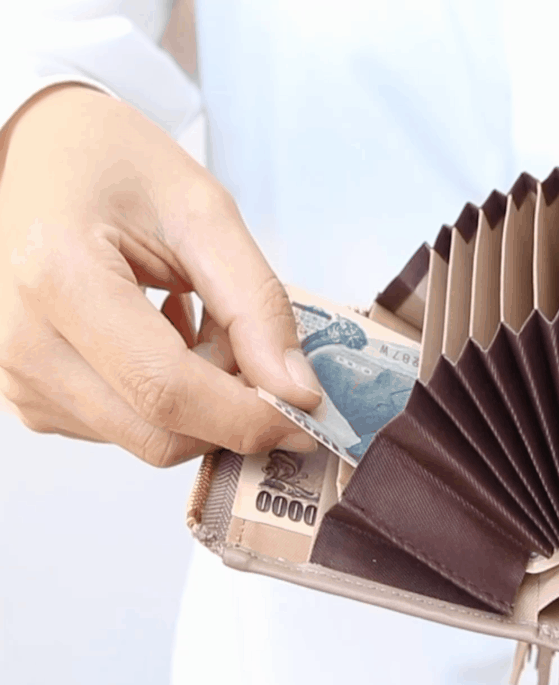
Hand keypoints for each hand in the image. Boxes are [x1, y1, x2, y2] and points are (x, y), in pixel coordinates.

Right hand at [0, 85, 320, 465]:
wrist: (41, 153)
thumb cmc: (115, 165)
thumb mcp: (205, 213)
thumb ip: (257, 305)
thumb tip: (297, 391)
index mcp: (59, 278)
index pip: (167, 391)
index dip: (249, 416)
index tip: (310, 415)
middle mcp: (22, 341)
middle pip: (159, 434)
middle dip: (232, 408)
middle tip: (256, 346)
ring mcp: (18, 376)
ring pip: (148, 438)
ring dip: (204, 399)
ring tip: (202, 320)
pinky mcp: (29, 394)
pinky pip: (126, 427)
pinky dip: (171, 396)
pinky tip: (168, 335)